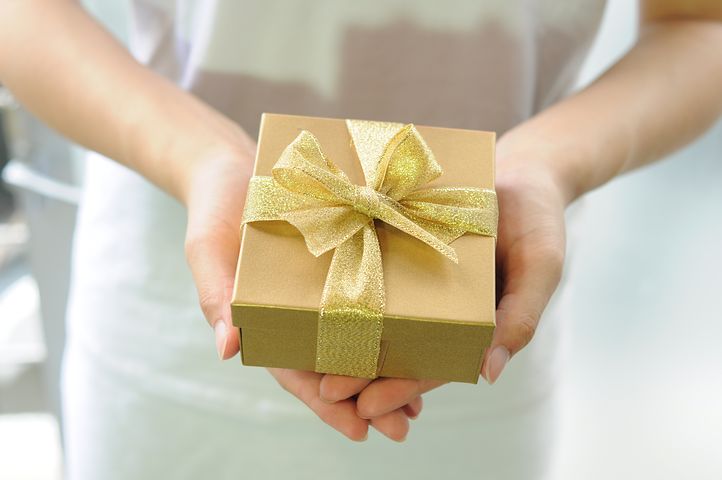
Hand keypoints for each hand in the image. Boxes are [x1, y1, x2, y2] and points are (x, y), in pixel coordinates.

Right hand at [181, 145, 419, 441]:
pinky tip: (423, 331)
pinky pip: (371, 293)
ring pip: (358, 338)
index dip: (327, 404)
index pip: (297, 373)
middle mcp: (300, 312)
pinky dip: (394, 317)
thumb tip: (228, 350)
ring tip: (421, 398)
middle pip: (336, 365)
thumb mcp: (209, 252)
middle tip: (405, 425)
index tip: (359, 432)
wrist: (233, 169)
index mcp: (266, 322)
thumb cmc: (215, 212)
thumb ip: (218, 298)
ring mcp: (324, 288)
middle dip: (369, 398)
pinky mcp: (345, 258)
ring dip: (387, 367)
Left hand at [318, 143, 568, 433]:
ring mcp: (421, 279)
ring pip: (381, 317)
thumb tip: (488, 374)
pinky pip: (377, 271)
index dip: (402, 388)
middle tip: (326, 392)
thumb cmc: (540, 222)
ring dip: (350, 338)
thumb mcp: (541, 268)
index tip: (366, 408)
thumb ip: (521, 318)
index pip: (436, 365)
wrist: (525, 170)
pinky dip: (352, 289)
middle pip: (399, 348)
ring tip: (309, 360)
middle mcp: (443, 307)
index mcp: (475, 325)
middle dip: (364, 374)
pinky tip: (318, 300)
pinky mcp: (404, 246)